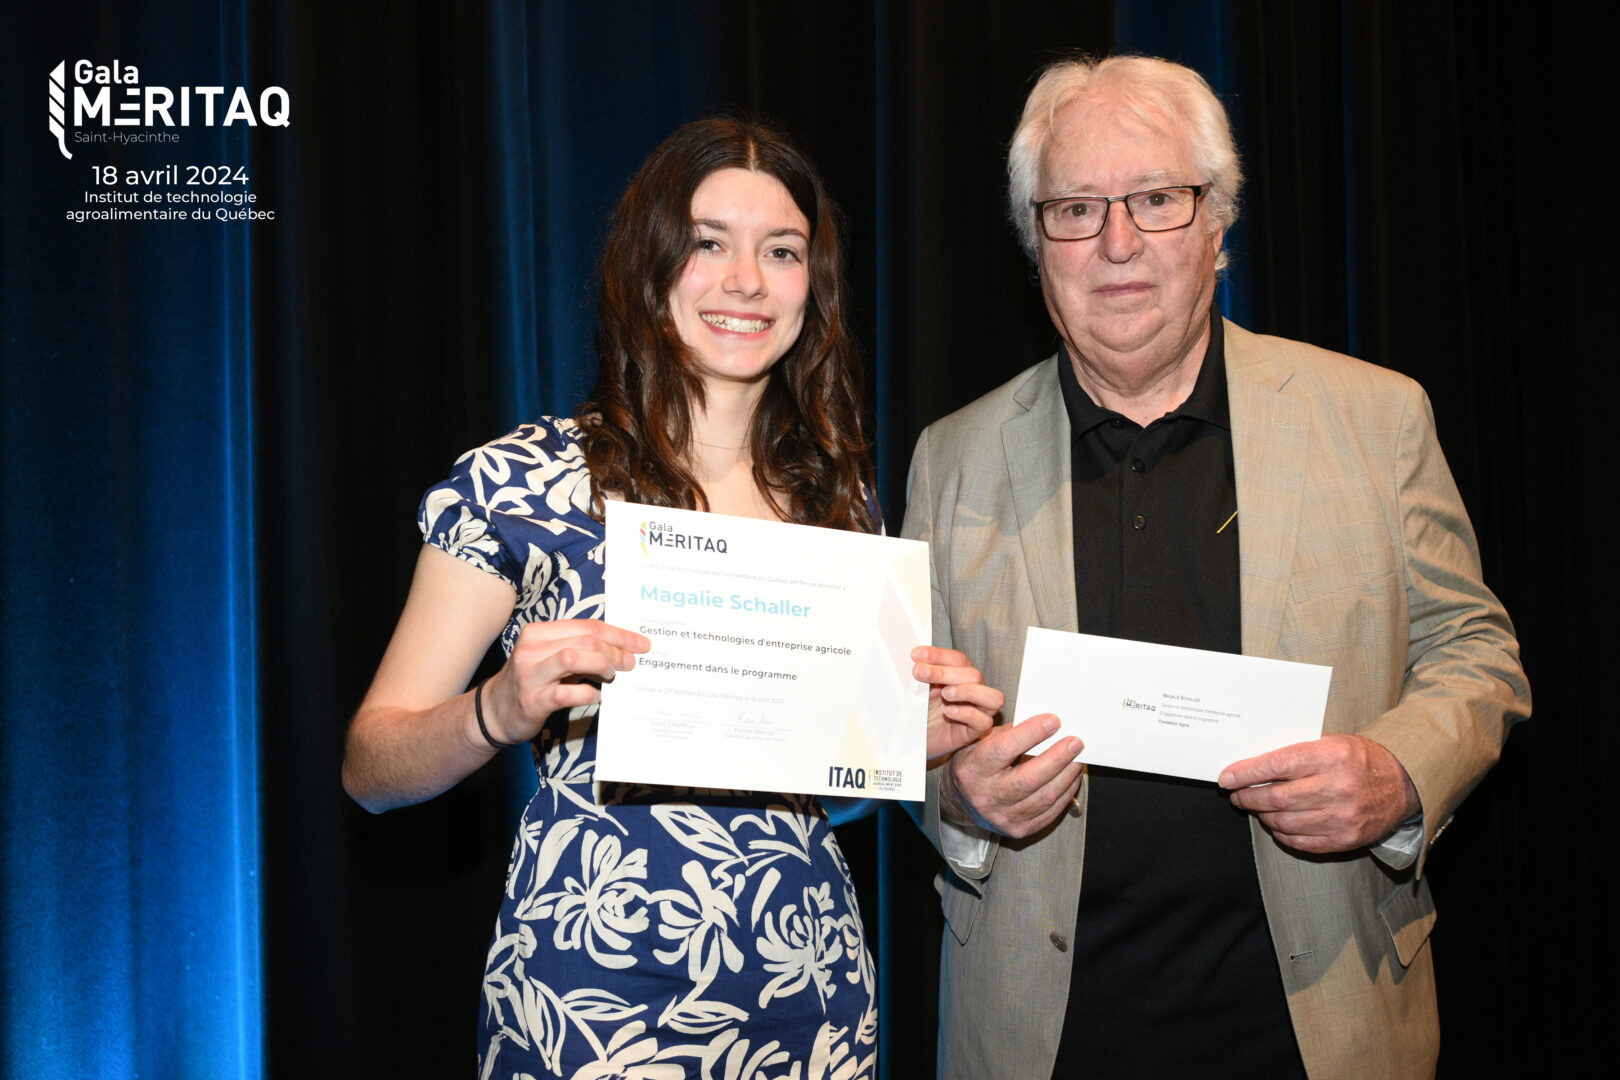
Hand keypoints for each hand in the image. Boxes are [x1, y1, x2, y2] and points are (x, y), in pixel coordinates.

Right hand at [480, 620, 648, 745]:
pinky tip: (596, 697)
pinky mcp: (533, 700)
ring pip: (574, 657)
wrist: (494, 712)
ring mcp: (530, 674)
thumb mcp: (549, 657)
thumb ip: (578, 649)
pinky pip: (567, 693)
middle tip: (630, 664)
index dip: (618, 634)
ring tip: (612, 676)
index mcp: (539, 633)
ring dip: (602, 665)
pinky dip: (588, 694)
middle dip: (615, 651)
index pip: (587, 625)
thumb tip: (621, 649)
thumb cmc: (531, 681)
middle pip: (585, 640)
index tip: (640, 644)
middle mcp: (532, 649)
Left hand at [912, 646, 1002, 759]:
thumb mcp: (919, 689)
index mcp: (961, 677)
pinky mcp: (975, 732)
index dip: (939, 655)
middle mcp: (974, 691)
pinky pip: (984, 722)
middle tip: (919, 672)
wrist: (913, 740)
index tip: (916, 654)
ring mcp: (978, 712)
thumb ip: (923, 674)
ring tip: (945, 694)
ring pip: (993, 697)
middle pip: (974, 675)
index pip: (958, 660)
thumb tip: (917, 658)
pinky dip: (968, 714)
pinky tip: (948, 712)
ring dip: (968, 691)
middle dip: (945, 672)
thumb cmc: (919, 712)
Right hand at [939, 714, 1082, 838]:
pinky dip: (1066, 792)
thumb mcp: (979, 743)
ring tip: (1078, 757)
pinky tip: (1071, 776)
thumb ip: (1007, 732)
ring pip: (1044, 797)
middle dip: (1057, 757)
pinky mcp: (1020, 829)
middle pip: (1029, 778)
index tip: (1053, 720)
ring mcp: (1004, 816)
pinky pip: (1050, 812)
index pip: (1004, 749)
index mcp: (973, 769)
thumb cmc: (975, 766)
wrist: (963, 802)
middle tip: (1076, 742)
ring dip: (1067, 775)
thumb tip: (1044, 722)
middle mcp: (987, 796)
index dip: (1032, 733)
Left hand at [1219, 734, 1419, 853]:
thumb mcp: (1331, 742)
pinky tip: (1276, 823)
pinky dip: (1281, 834)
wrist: (1403, 784)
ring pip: (1284, 822)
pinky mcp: (1345, 840)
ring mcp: (1342, 818)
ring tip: (1256, 807)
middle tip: (1237, 794)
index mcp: (1332, 757)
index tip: (1226, 777)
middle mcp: (1337, 788)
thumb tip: (1251, 766)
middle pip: (1276, 798)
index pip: (1276, 765)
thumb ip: (1297, 753)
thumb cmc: (1361, 759)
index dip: (1246, 773)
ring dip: (1262, 816)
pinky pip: (1300, 842)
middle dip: (1248, 797)